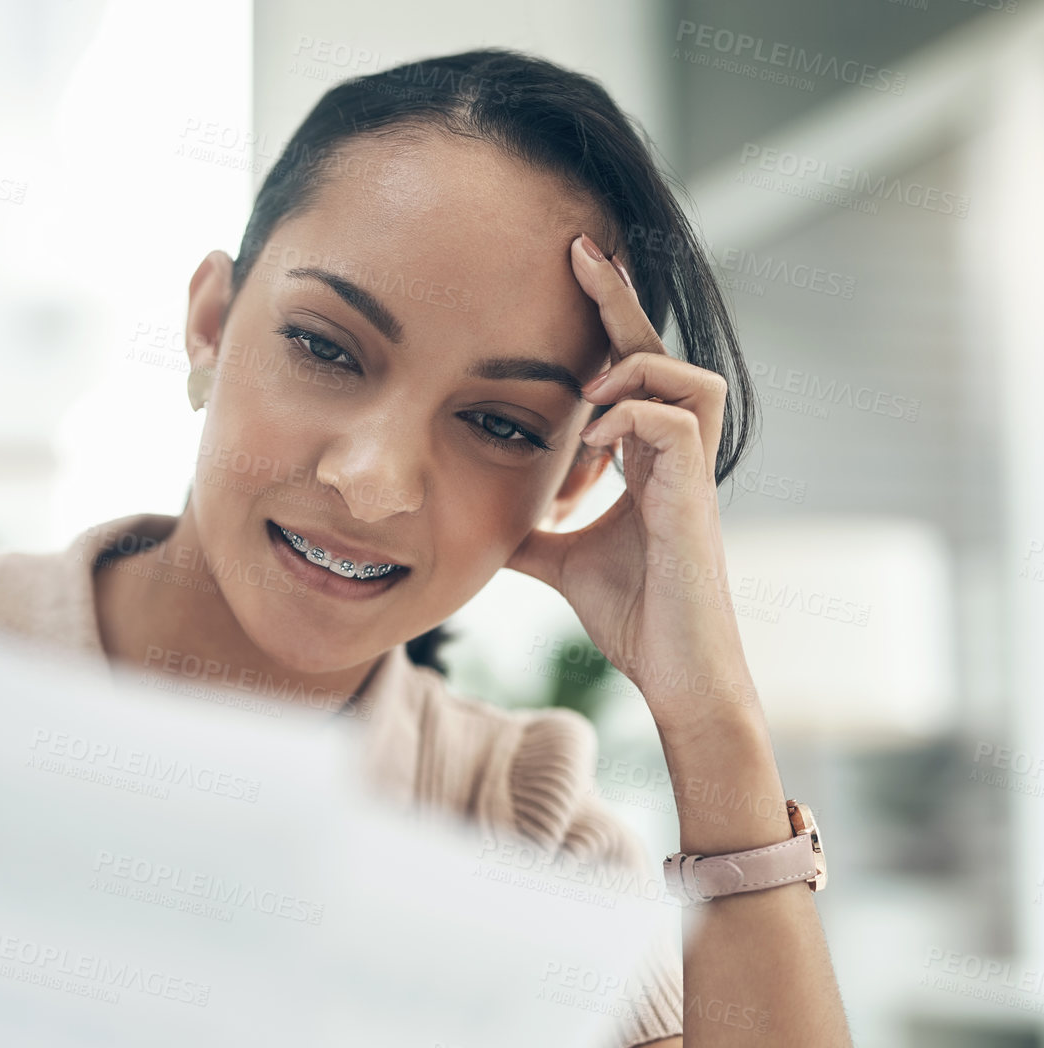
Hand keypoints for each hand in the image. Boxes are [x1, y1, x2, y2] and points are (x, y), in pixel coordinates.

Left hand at [506, 234, 757, 736]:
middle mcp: (676, 456)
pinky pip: (675, 426)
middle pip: (662, 353)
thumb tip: (474, 514)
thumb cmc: (633, 617)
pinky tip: (593, 441)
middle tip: (577, 251)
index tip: (570, 263)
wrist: (675, 674)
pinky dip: (631, 419)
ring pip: (690, 379)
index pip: (631, 368)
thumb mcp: (559, 559)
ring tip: (587, 392)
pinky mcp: (695, 502)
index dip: (606, 316)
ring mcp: (691, 477)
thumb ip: (529, 526)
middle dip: (621, 300)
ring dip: (635, 370)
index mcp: (647, 458)